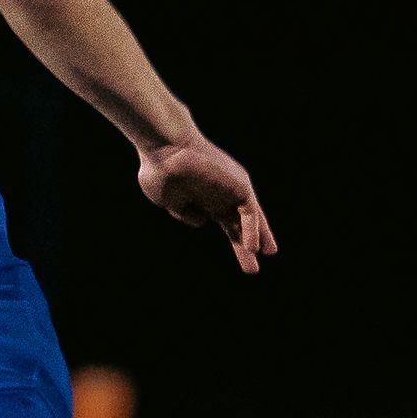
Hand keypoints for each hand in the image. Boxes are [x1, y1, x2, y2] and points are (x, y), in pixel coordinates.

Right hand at [137, 133, 277, 274]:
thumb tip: (203, 220)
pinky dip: (253, 230)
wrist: (164, 148)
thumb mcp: (168, 201)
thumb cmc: (160, 171)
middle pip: (237, 225)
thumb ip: (185, 213)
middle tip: (252, 268)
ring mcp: (230, 189)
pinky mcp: (239, 185)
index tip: (242, 254)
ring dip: (254, 241)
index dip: (233, 239)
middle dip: (243, 246)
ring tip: (256, 261)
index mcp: (203, 198)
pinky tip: (252, 247)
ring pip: (248, 221)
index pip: (224, 222)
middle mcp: (219, 194)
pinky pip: (249, 212)